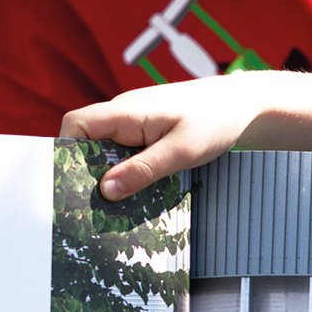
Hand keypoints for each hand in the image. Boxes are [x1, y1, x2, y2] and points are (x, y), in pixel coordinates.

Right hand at [59, 76, 239, 199]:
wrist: (244, 106)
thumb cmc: (216, 121)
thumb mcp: (181, 151)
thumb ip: (143, 170)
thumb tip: (105, 191)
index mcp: (126, 111)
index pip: (76, 124)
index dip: (67, 151)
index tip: (74, 184)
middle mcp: (125, 114)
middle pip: (88, 142)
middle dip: (90, 172)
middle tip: (99, 206)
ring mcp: (136, 124)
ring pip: (109, 151)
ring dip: (113, 176)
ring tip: (121, 205)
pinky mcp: (149, 133)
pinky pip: (128, 154)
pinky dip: (130, 172)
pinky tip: (141, 191)